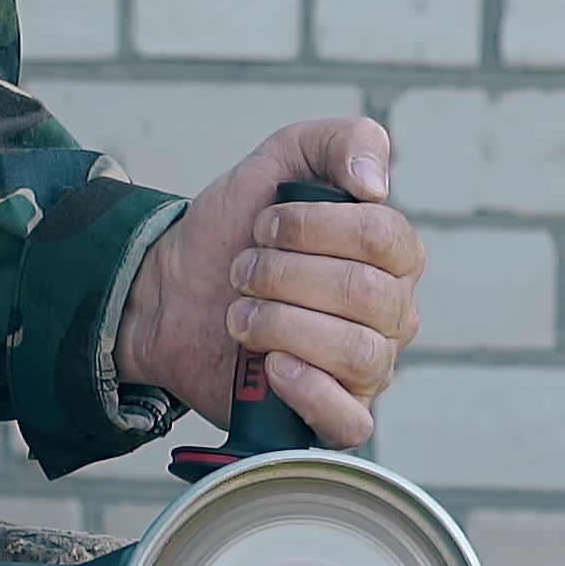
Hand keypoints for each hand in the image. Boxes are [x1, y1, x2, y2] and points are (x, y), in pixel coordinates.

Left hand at [116, 117, 425, 449]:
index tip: (261, 224)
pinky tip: (271, 366)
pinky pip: (352, 423)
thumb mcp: (281, 160)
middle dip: (284, 275)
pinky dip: (310, 391)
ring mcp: (368, 369)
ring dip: (281, 325)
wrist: (171, 293)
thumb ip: (341, 142)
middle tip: (240, 271)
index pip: (384, 237)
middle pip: (366, 296)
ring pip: (357, 354)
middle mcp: (392, 314)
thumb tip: (375, 183)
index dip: (312, 228)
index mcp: (393, 255)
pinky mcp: (334, 416)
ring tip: (240, 316)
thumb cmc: (234, 233)